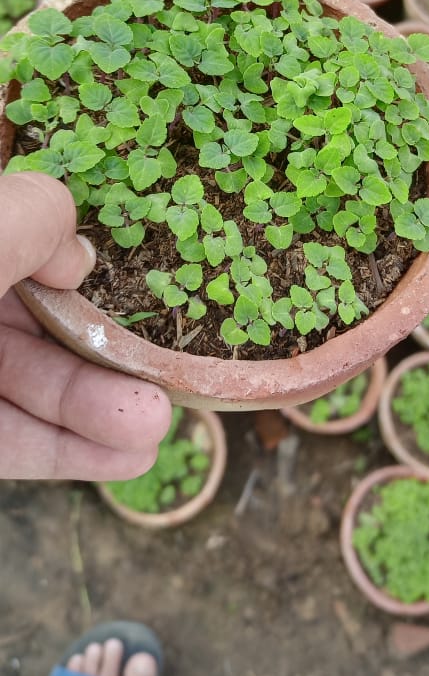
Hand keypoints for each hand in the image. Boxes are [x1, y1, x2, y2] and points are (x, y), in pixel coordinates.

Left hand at [0, 172, 170, 479]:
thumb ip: (37, 217)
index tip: (133, 281)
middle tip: (166, 371)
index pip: (25, 248)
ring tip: (156, 423)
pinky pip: (12, 443)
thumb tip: (78, 258)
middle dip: (107, 351)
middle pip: (38, 326)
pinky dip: (70, 454)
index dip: (76, 265)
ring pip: (32, 391)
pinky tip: (129, 458)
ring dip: (101, 410)